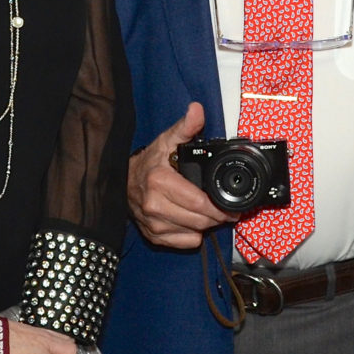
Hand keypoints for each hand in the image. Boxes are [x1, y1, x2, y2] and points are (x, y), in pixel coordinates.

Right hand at [126, 102, 226, 248]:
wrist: (122, 183)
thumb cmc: (149, 162)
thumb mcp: (167, 141)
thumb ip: (186, 127)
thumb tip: (197, 110)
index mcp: (159, 182)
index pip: (199, 203)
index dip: (220, 206)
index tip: (230, 204)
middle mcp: (154, 206)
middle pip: (200, 220)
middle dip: (217, 215)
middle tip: (223, 207)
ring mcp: (153, 224)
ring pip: (194, 232)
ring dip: (206, 223)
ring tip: (207, 210)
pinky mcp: (154, 236)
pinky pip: (185, 242)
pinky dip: (192, 233)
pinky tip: (190, 219)